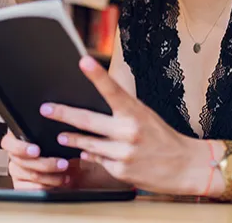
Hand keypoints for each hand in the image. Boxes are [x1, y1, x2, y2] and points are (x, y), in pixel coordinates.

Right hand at [1, 130, 78, 189]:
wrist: (73, 169)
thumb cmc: (63, 151)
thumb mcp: (59, 138)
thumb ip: (52, 134)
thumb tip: (58, 135)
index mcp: (19, 138)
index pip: (9, 142)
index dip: (21, 147)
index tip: (36, 151)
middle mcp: (15, 156)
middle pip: (23, 162)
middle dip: (46, 164)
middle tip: (63, 164)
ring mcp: (17, 172)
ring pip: (31, 175)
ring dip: (51, 177)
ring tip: (65, 175)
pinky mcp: (21, 186)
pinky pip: (31, 189)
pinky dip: (47, 187)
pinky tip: (58, 183)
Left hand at [39, 56, 206, 195]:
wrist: (185, 166)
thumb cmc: (164, 137)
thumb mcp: (146, 114)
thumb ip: (124, 107)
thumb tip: (101, 94)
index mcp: (136, 112)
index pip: (113, 89)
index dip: (97, 74)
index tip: (83, 61)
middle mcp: (129, 131)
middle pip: (87, 120)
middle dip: (62, 114)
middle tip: (46, 109)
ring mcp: (123, 152)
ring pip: (86, 143)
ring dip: (71, 138)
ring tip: (61, 135)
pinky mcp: (120, 171)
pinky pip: (97, 160)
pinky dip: (91, 155)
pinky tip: (88, 152)